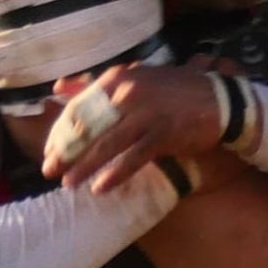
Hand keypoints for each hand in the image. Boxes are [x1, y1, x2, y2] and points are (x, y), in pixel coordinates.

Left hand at [40, 61, 227, 193]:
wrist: (218, 99)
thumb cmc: (172, 92)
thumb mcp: (132, 79)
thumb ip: (94, 85)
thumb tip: (58, 87)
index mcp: (117, 79)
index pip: (79, 108)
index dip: (60, 131)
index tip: (49, 151)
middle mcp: (127, 93)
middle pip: (88, 127)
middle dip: (66, 151)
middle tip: (48, 171)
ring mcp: (146, 113)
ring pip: (107, 144)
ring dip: (85, 166)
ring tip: (68, 184)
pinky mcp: (163, 133)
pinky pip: (134, 157)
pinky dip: (117, 173)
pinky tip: (101, 188)